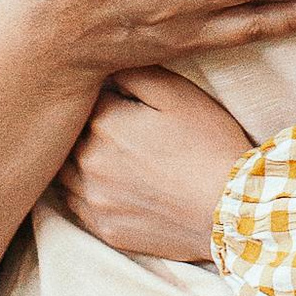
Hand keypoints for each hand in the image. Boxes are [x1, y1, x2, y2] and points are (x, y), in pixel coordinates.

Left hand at [59, 70, 255, 262]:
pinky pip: (75, 206)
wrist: (232, 209)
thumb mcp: (178, 93)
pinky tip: (106, 184)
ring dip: (76, 159)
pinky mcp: (104, 229)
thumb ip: (134, 72)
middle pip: (68, 135)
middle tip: (111, 125)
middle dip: (83, 126)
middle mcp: (88, 162)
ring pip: (63, 172)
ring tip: (106, 154)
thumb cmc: (209, 144)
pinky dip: (83, 191)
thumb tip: (104, 66)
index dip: (100, 94)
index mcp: (104, 123)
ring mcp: (93, 200)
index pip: (84, 98)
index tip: (115, 96)